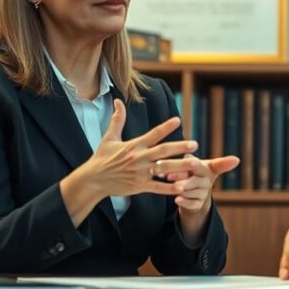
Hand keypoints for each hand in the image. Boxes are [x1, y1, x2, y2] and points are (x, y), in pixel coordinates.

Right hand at [62, 100, 197, 212]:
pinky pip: (157, 187)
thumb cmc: (101, 158)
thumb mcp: (109, 138)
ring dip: (180, 166)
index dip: (166, 127)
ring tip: (195, 164)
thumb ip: (117, 120)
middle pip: (163, 151)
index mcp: (134, 145)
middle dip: (180, 147)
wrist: (92, 180)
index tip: (178, 120)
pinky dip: (170, 187)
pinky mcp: (139, 186)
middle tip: (195, 144)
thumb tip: (118, 101)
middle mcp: (139, 158)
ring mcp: (140, 173)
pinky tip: (183, 187)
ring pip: (164, 169)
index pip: (153, 134)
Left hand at [160, 152, 238, 243]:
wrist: (195, 194)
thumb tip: (172, 157)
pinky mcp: (199, 204)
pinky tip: (176, 199)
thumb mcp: (188, 165)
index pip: (201, 165)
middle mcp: (207, 180)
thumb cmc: (189, 174)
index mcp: (206, 168)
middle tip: (167, 176)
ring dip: (178, 189)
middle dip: (179, 176)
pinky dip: (184, 202)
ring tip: (167, 187)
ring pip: (190, 191)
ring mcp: (204, 193)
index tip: (191, 161)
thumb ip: (182, 162)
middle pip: (193, 179)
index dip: (198, 163)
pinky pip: (191, 203)